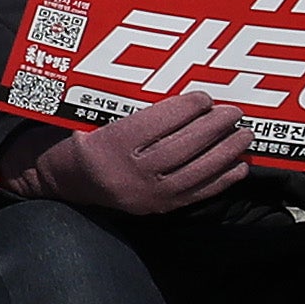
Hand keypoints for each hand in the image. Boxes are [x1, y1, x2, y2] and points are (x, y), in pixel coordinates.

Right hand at [10, 88, 258, 217]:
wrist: (61, 182)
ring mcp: (147, 194)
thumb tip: (174, 99)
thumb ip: (126, 112)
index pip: (155, 125)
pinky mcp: (159, 207)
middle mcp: (129, 172)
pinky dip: (222, 180)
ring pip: (195, 171)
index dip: (184, 109)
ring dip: (224, 152)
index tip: (204, 96)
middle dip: (211, 128)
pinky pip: (197, 193)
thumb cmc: (75, 143)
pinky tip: (238, 165)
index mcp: (108, 146)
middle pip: (180, 147)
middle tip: (233, 112)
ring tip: (244, 135)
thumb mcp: (88, 119)